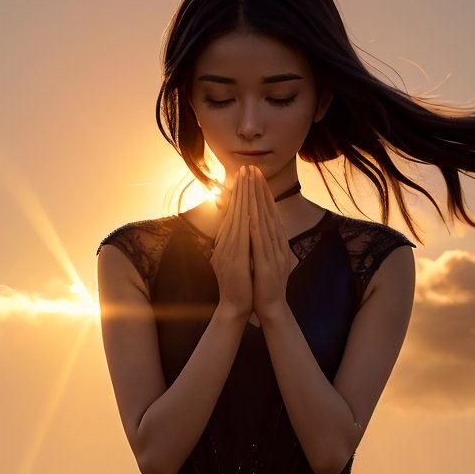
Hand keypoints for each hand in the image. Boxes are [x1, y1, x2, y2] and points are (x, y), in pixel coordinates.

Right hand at [209, 166, 252, 317]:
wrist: (234, 307)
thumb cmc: (238, 285)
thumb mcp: (234, 259)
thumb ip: (234, 243)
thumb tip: (237, 229)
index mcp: (226, 242)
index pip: (233, 213)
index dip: (239, 193)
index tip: (244, 175)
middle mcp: (225, 243)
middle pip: (234, 210)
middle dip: (241, 188)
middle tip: (245, 167)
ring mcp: (228, 250)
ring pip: (237, 218)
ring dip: (243, 197)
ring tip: (247, 178)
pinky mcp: (235, 260)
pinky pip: (241, 236)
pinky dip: (244, 221)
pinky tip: (249, 207)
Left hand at [246, 167, 294, 320]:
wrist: (271, 308)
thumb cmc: (265, 284)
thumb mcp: (264, 258)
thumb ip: (261, 242)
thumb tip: (256, 226)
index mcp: (276, 241)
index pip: (268, 212)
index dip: (262, 193)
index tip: (255, 175)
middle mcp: (277, 243)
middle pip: (268, 211)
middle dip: (260, 189)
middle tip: (253, 168)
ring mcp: (274, 253)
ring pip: (265, 222)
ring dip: (258, 201)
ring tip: (252, 182)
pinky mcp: (267, 265)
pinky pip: (261, 243)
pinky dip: (256, 227)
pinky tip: (251, 214)